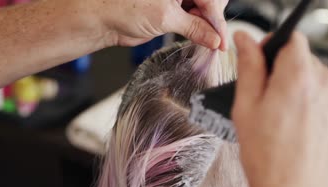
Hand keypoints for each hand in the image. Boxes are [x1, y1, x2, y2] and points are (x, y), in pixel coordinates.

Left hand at [96, 0, 227, 49]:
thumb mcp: (166, 17)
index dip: (217, 21)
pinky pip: (194, 20)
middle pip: (211, 2)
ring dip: (207, 27)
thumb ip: (194, 28)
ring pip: (204, 11)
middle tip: (214, 41)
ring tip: (206, 41)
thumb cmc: (125, 8)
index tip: (221, 41)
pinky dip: (198, 30)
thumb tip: (214, 38)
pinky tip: (200, 39)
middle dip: (214, 21)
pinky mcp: (174, 11)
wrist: (106, 20)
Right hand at [232, 32, 327, 186]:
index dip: (270, 47)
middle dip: (279, 70)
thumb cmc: (268, 161)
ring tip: (274, 120)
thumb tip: (246, 42)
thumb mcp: (246, 108)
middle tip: (259, 99)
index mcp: (300, 76)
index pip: (290, 38)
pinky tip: (289, 129)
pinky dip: (304, 104)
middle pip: (301, 58)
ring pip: (311, 79)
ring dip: (292, 88)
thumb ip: (248, 67)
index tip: (257, 63)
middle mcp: (326, 84)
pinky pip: (320, 98)